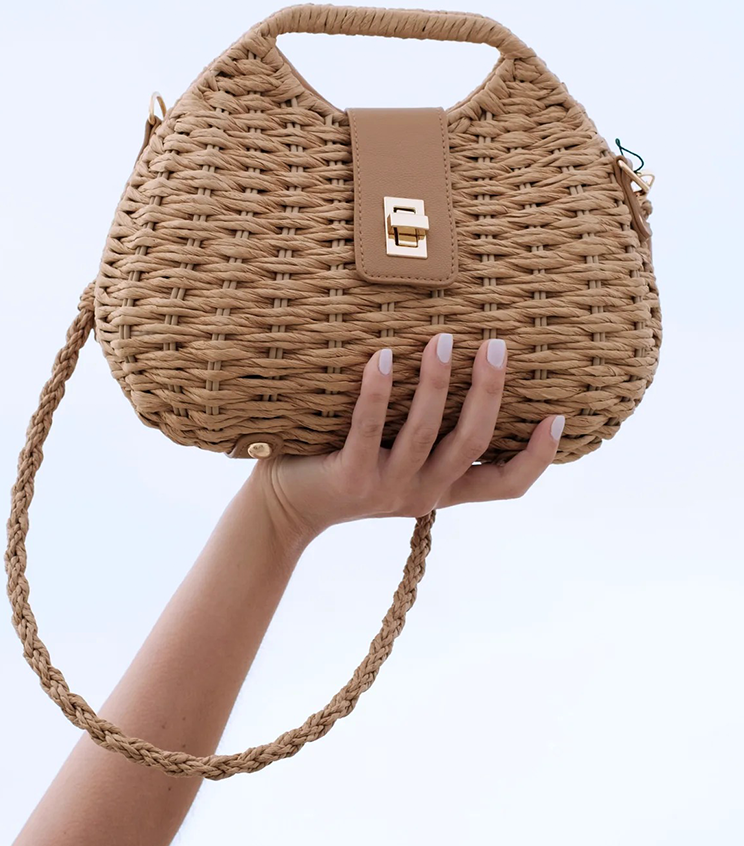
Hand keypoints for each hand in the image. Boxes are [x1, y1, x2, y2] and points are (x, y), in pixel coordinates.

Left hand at [249, 334, 564, 548]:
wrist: (285, 506)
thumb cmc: (346, 463)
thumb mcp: (400, 454)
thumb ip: (430, 428)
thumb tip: (458, 358)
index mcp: (443, 490)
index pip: (505, 486)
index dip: (538, 457)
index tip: (560, 416)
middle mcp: (423, 493)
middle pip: (472, 444)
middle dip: (489, 393)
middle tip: (497, 344)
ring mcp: (387, 488)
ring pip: (425, 433)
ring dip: (438, 383)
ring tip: (443, 338)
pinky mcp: (350, 479)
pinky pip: (368, 429)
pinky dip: (378, 391)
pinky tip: (384, 356)